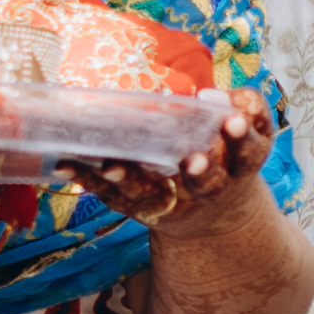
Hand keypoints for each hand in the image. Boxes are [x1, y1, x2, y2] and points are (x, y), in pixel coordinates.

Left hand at [71, 91, 274, 230]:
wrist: (215, 218)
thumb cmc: (229, 159)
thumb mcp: (248, 136)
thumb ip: (247, 110)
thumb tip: (218, 95)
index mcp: (241, 167)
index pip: (249, 153)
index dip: (241, 138)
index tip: (231, 119)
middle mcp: (210, 191)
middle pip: (207, 184)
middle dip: (202, 172)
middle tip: (193, 160)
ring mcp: (173, 203)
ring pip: (151, 193)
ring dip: (131, 178)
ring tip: (113, 165)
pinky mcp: (141, 209)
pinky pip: (112, 196)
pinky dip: (88, 180)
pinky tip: (65, 164)